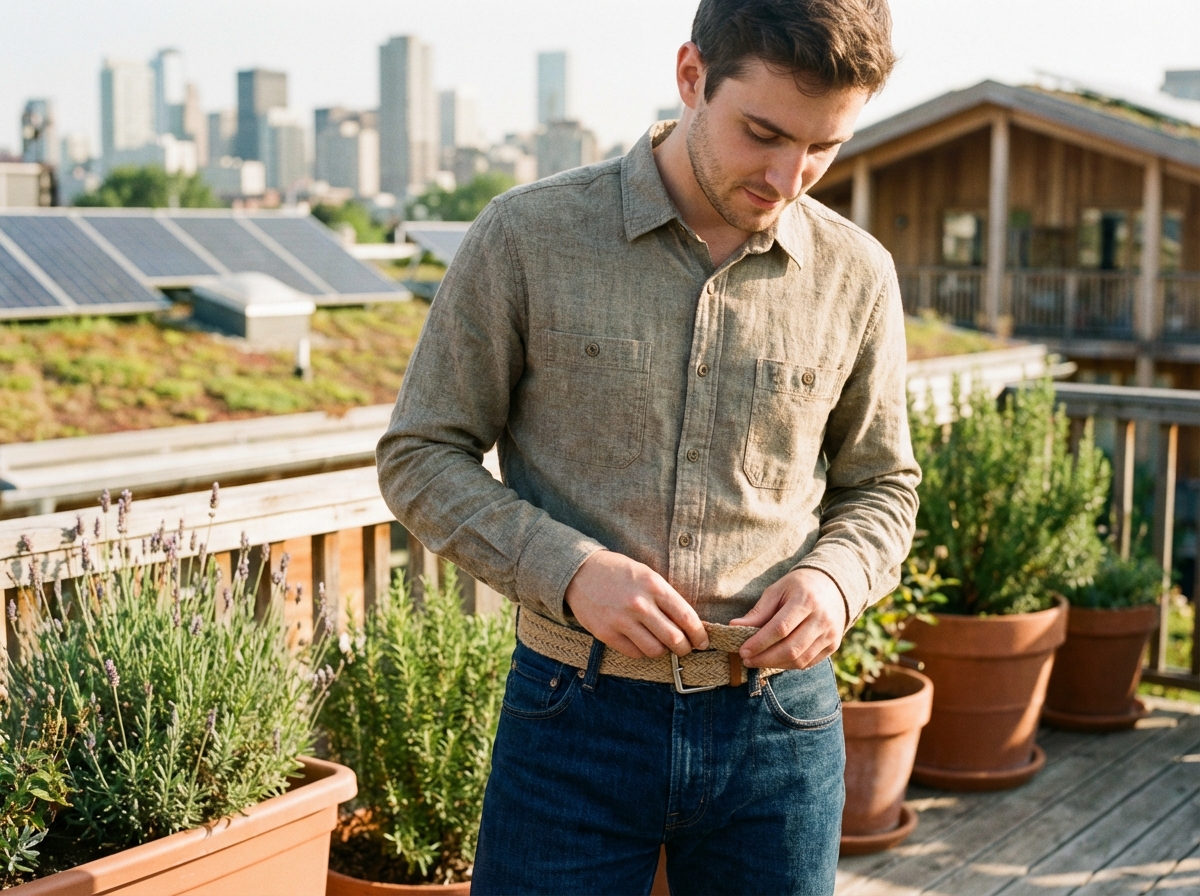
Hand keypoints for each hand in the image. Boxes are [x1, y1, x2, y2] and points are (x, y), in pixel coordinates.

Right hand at [564, 551, 709, 658]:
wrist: (581, 572)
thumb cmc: (619, 572)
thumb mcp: (647, 575)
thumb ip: (666, 597)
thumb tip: (688, 624)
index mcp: (654, 586)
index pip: (686, 617)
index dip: (699, 634)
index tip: (702, 642)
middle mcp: (639, 604)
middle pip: (674, 639)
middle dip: (685, 648)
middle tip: (685, 649)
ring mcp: (621, 620)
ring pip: (655, 650)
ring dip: (663, 652)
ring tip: (662, 646)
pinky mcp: (606, 633)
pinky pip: (634, 653)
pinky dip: (643, 652)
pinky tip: (642, 643)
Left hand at [731, 568, 846, 669]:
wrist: (834, 586)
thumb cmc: (799, 587)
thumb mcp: (777, 590)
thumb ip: (759, 611)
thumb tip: (735, 626)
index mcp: (806, 600)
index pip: (780, 628)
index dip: (760, 642)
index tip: (742, 650)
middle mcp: (822, 619)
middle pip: (791, 648)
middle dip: (765, 658)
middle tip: (747, 660)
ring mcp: (830, 634)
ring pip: (800, 660)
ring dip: (775, 665)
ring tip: (757, 661)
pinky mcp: (833, 645)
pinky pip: (808, 663)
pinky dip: (789, 665)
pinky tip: (775, 661)